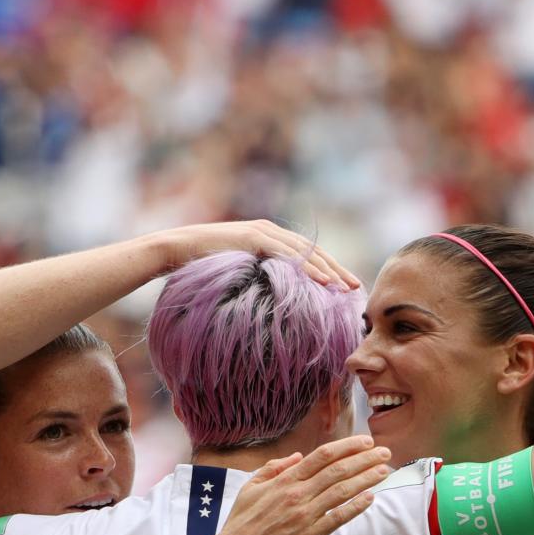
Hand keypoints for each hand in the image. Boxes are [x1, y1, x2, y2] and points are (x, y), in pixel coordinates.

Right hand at [153, 221, 361, 288]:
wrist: (177, 249)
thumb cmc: (201, 267)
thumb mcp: (234, 273)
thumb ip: (253, 279)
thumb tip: (265, 303)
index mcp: (269, 239)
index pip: (305, 255)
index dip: (328, 270)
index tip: (344, 287)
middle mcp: (271, 231)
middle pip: (312, 252)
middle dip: (337, 270)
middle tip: (356, 288)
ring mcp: (264, 232)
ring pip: (306, 253)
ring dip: (330, 270)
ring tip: (347, 287)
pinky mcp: (256, 238)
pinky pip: (289, 255)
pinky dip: (309, 269)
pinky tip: (326, 282)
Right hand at [205, 436, 390, 534]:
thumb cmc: (242, 522)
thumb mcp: (251, 487)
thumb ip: (274, 467)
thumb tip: (298, 455)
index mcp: (284, 480)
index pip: (322, 456)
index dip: (347, 446)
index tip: (366, 441)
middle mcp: (298, 494)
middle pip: (338, 470)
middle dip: (365, 459)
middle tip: (385, 453)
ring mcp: (306, 515)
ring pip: (342, 491)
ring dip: (366, 479)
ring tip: (384, 471)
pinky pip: (338, 518)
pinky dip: (356, 507)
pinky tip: (370, 497)